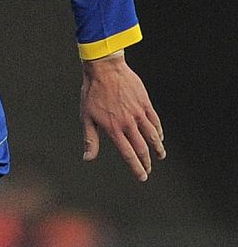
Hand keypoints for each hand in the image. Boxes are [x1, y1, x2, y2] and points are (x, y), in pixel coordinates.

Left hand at [80, 52, 163, 180]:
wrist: (104, 70)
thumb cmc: (91, 93)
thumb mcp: (86, 117)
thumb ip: (90, 139)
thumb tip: (88, 158)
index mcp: (113, 129)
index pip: (128, 154)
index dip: (136, 167)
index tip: (142, 176)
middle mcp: (128, 123)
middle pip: (142, 148)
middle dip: (146, 162)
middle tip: (148, 171)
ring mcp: (138, 113)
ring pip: (152, 135)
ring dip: (157, 148)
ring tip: (160, 156)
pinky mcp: (145, 103)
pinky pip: (155, 121)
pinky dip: (158, 131)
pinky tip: (159, 137)